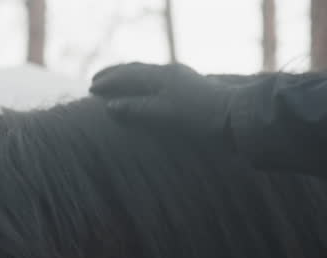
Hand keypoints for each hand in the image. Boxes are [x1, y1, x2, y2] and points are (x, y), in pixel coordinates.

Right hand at [89, 62, 237, 152]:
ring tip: (117, 85)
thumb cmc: (199, 118)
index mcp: (162, 76)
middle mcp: (171, 73)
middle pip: (137, 70)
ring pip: (149, 74)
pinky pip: (160, 81)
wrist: (235, 118)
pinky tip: (147, 92)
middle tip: (97, 81)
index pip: (128, 74)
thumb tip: (111, 105)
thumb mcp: (164, 115)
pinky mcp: (192, 88)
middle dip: (115, 75)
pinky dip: (145, 85)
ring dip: (130, 79)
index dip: (109, 81)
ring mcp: (183, 79)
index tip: (90, 88)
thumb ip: (137, 109)